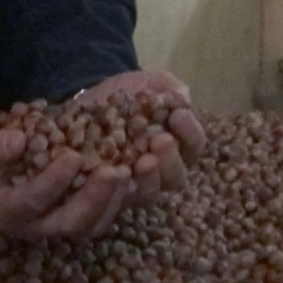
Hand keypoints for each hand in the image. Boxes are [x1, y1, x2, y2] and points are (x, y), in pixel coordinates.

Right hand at [0, 120, 135, 240]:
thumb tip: (18, 144)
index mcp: (5, 210)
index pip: (30, 203)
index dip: (52, 183)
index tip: (72, 157)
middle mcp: (36, 225)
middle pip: (70, 224)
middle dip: (94, 199)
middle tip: (115, 171)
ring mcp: (61, 221)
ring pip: (94, 225)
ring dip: (115, 200)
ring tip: (132, 170)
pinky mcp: (82, 213)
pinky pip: (107, 213)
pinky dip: (125, 196)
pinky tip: (139, 170)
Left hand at [74, 70, 207, 204]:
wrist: (88, 99)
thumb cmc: (127, 93)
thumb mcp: (149, 83)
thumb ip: (169, 88)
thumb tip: (182, 99)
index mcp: (176, 144)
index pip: (193, 145)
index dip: (190, 132)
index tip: (178, 114)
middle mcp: (160, 170)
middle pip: (175, 178)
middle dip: (171, 160)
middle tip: (161, 141)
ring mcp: (133, 184)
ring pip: (149, 194)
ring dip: (149, 179)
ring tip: (142, 161)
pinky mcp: (107, 192)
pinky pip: (115, 200)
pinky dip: (116, 189)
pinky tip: (112, 173)